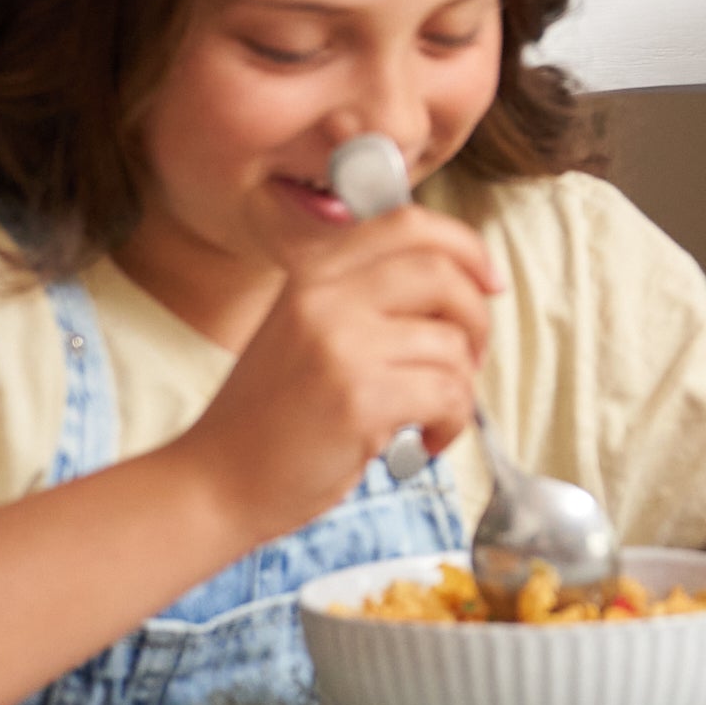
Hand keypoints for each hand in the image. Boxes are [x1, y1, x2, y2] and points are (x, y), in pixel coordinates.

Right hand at [177, 209, 496, 541]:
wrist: (216, 480)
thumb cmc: (271, 415)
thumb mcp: (304, 329)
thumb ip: (366, 298)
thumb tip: (463, 284)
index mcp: (313, 272)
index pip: (409, 224)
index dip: (466, 247)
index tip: (489, 281)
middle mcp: (324, 297)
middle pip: (443, 273)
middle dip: (476, 318)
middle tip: (470, 357)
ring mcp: (340, 346)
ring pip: (451, 344)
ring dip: (460, 387)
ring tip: (430, 415)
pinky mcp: (359, 400)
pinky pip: (448, 394)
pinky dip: (451, 422)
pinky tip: (422, 441)